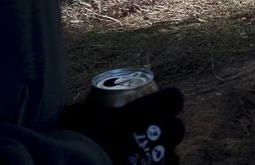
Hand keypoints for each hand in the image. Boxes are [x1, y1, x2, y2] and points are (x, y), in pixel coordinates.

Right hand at [62, 87, 184, 164]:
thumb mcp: (84, 115)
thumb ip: (87, 109)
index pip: (174, 97)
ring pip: (174, 149)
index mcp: (151, 109)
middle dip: (168, 127)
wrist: (89, 163)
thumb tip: (77, 109)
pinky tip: (148, 164)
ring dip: (164, 148)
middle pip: (178, 126)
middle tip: (151, 131)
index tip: (161, 102)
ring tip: (148, 152)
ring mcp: (163, 154)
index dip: (169, 99)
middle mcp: (163, 130)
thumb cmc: (88, 137)